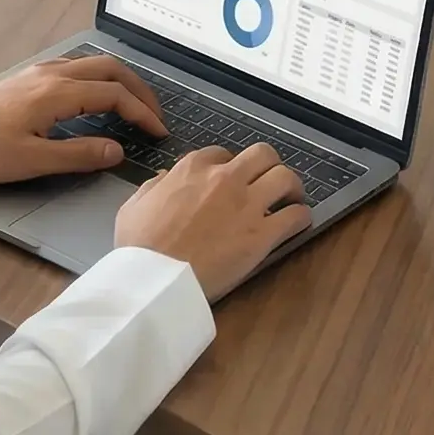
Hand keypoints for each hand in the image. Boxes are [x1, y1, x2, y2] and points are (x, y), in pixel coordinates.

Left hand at [0, 54, 165, 183]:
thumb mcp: (33, 161)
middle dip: (139, 90)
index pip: (114, 95)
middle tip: (154, 116)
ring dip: (120, 82)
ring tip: (133, 107)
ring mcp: (42, 71)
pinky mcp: (31, 76)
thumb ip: (79, 155)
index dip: (141, 112)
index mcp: (58, 92)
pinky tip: (97, 99)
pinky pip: (78, 68)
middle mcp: (54, 73)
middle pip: (111, 69)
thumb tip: (117, 150)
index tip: (158, 132)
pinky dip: (100, 80)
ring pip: (95, 65)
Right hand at [113, 143, 312, 300]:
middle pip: (262, 154)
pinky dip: (300, 217)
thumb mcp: (133, 206)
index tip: (231, 182)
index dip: (229, 168)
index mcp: (193, 168)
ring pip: (285, 177)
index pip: (222, 154)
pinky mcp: (262, 234)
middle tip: (268, 182)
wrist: (155, 280)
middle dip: (267, 165)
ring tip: (291, 198)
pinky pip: (294, 216)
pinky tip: (298, 222)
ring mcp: (247, 204)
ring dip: (291, 186)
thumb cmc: (139, 247)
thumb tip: (165, 179)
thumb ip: (153, 187)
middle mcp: (225, 178)